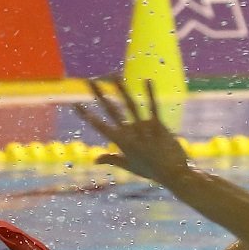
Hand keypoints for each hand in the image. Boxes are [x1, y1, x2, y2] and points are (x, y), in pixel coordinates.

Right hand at [76, 77, 195, 185]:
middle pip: (111, 110)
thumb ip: (111, 159)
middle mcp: (129, 134)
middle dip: (99, 94)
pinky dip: (150, 93)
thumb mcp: (128, 166)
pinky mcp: (158, 126)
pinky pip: (153, 107)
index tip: (75, 104)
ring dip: (120, 89)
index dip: (86, 115)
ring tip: (112, 74)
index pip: (99, 126)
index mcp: (121, 142)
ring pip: (130, 105)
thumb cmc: (151, 170)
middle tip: (89, 80)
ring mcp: (144, 129)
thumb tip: (94, 160)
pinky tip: (147, 80)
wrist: (173, 175)